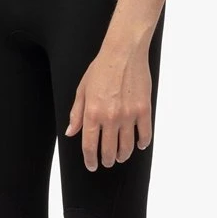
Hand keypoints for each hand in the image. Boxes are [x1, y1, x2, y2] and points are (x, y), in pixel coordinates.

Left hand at [64, 44, 153, 170]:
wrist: (123, 53)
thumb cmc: (101, 68)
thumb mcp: (82, 90)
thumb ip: (76, 114)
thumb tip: (71, 132)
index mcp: (92, 113)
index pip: (90, 146)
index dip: (90, 160)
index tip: (92, 165)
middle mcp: (110, 117)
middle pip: (109, 150)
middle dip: (107, 160)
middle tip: (108, 161)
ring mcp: (129, 115)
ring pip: (127, 146)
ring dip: (123, 155)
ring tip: (121, 156)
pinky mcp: (144, 110)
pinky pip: (145, 134)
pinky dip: (142, 143)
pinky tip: (138, 145)